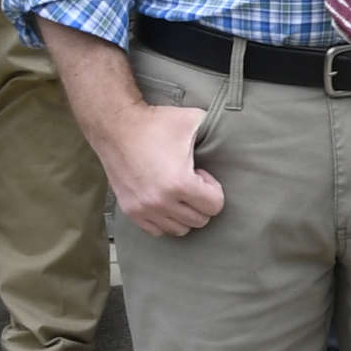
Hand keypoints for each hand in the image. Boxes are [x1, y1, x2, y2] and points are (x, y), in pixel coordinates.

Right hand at [99, 97, 225, 237]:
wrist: (116, 126)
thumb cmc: (156, 123)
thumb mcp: (193, 119)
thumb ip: (216, 130)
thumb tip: (234, 134)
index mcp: (180, 183)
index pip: (215, 206)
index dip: (213, 188)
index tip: (202, 173)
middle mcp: (161, 202)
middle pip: (199, 220)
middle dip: (200, 202)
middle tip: (190, 181)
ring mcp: (144, 209)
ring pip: (179, 229)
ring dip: (184, 213)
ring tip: (177, 191)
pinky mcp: (130, 211)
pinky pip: (157, 231)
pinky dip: (165, 220)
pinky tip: (163, 198)